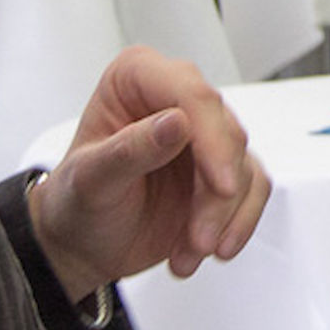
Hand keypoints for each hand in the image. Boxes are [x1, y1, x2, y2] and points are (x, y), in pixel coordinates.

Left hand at [28, 46, 268, 302]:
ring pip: (243, 166)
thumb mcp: (90, 180)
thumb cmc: (75, 204)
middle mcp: (174, 99)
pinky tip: (206, 249)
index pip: (193, 95)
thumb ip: (129, 150)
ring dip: (225, 216)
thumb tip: (177, 121)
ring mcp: (203, 134)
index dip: (214, 140)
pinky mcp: (222, 166)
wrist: (82, 246)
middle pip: (226, 133)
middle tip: (199, 238)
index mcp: (136, 79)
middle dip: (218, 194)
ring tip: (192, 250)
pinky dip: (237, 224)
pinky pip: (254, 189)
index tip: (220, 186)